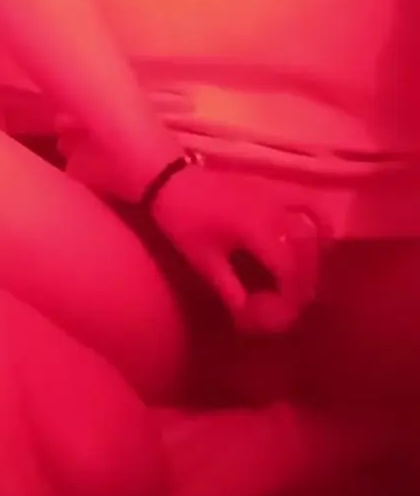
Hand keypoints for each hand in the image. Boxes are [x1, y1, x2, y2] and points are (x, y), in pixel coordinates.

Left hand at [150, 166, 322, 332]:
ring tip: (303, 281)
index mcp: (259, 232)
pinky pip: (307, 203)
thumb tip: (247, 315)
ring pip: (311, 232)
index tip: (286, 314)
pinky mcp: (273, 188)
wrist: (170, 180)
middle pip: (305, 254)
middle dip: (304, 283)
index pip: (289, 271)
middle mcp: (277, 214)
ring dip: (313, 259)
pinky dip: (320, 222)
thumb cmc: (182, 221)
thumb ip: (229, 289)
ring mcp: (277, 198)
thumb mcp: (203, 261)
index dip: (292, 296)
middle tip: (294, 304)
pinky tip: (325, 239)